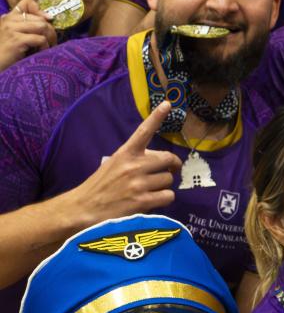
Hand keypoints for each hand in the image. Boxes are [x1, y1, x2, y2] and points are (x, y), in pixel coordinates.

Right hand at [0, 0, 57, 70]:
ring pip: (42, 26)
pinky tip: (40, 52)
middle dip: (50, 31)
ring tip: (46, 47)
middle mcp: (9, 19)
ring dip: (49, 38)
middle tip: (51, 42)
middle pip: (40, 18)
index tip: (48, 21)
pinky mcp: (16, 40)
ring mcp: (11, 29)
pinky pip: (40, 39)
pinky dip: (44, 47)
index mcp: (8, 17)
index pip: (27, 1)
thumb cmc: (8, 53)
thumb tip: (49, 17)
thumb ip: (28, 25)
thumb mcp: (16, 36)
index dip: (40, 11)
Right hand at [68, 101, 180, 223]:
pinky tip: (152, 201)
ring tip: (150, 190)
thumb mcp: (113, 165)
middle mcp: (133, 165)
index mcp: (124, 153)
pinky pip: (168, 196)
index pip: (143, 131)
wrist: (83, 209)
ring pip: (169, 180)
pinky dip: (164, 199)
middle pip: (168, 159)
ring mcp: (138, 183)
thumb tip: (160, 162)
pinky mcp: (142, 201)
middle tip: (169, 171)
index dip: (157, 117)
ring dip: (164, 186)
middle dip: (172, 166)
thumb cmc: (100, 187)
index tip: (168, 103)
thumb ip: (134, 160)